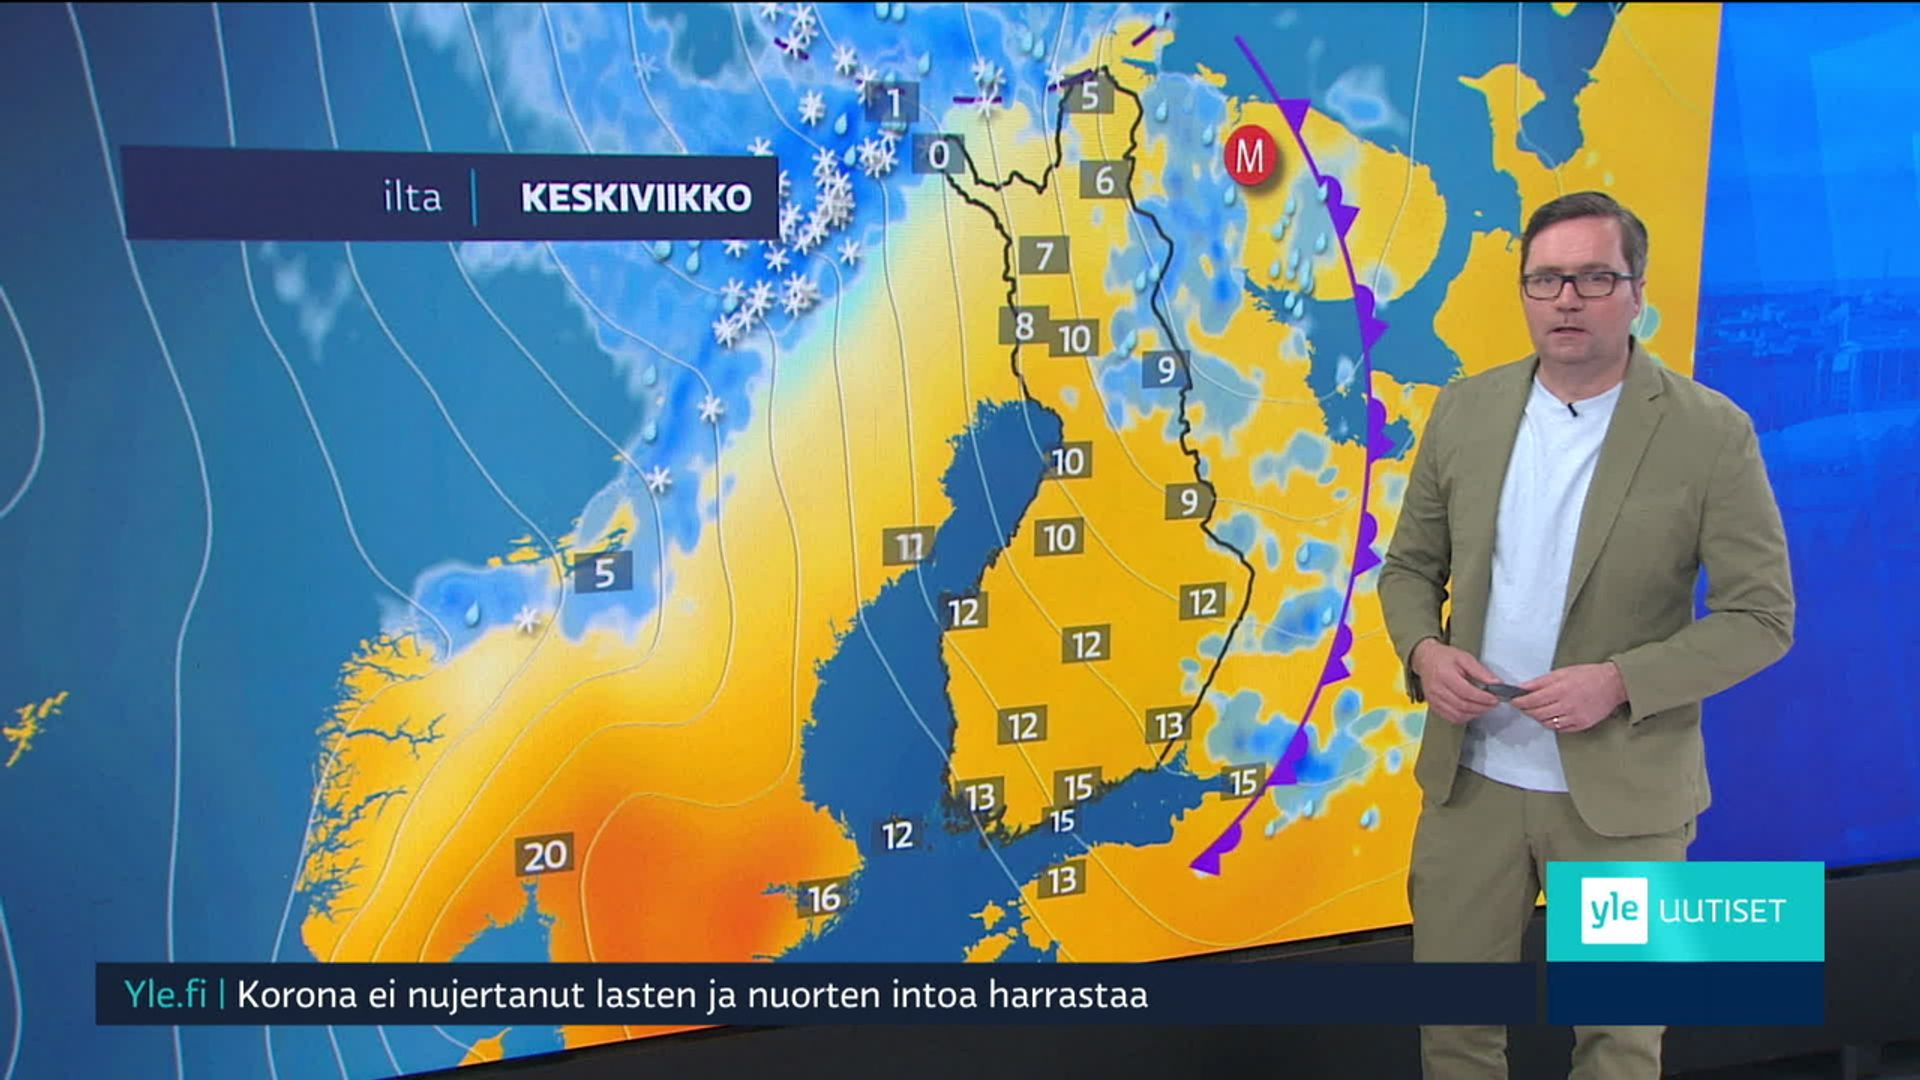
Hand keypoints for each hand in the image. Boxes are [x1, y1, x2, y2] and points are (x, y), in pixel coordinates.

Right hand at [1411, 639, 1501, 725]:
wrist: (1425, 659)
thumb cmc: (1443, 657)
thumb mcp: (1465, 658)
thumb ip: (1481, 671)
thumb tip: (1495, 683)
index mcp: (1444, 675)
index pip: (1466, 692)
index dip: (1483, 698)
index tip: (1494, 698)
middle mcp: (1437, 689)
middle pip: (1463, 705)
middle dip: (1482, 707)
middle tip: (1492, 704)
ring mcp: (1434, 700)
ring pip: (1458, 715)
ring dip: (1474, 714)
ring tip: (1483, 707)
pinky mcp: (1434, 706)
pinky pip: (1451, 718)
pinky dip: (1464, 717)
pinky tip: (1471, 711)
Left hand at [1511, 663, 1628, 733]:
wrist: (1613, 684)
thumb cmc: (1588, 675)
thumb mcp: (1562, 673)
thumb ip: (1540, 682)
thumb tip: (1522, 688)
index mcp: (1561, 690)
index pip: (1532, 700)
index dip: (1520, 702)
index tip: (1514, 701)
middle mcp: (1567, 705)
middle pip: (1537, 713)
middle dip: (1527, 710)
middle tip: (1523, 706)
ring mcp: (1575, 717)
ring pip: (1547, 723)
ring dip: (1538, 717)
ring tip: (1537, 710)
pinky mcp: (1581, 725)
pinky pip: (1560, 728)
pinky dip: (1552, 723)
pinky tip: (1552, 715)